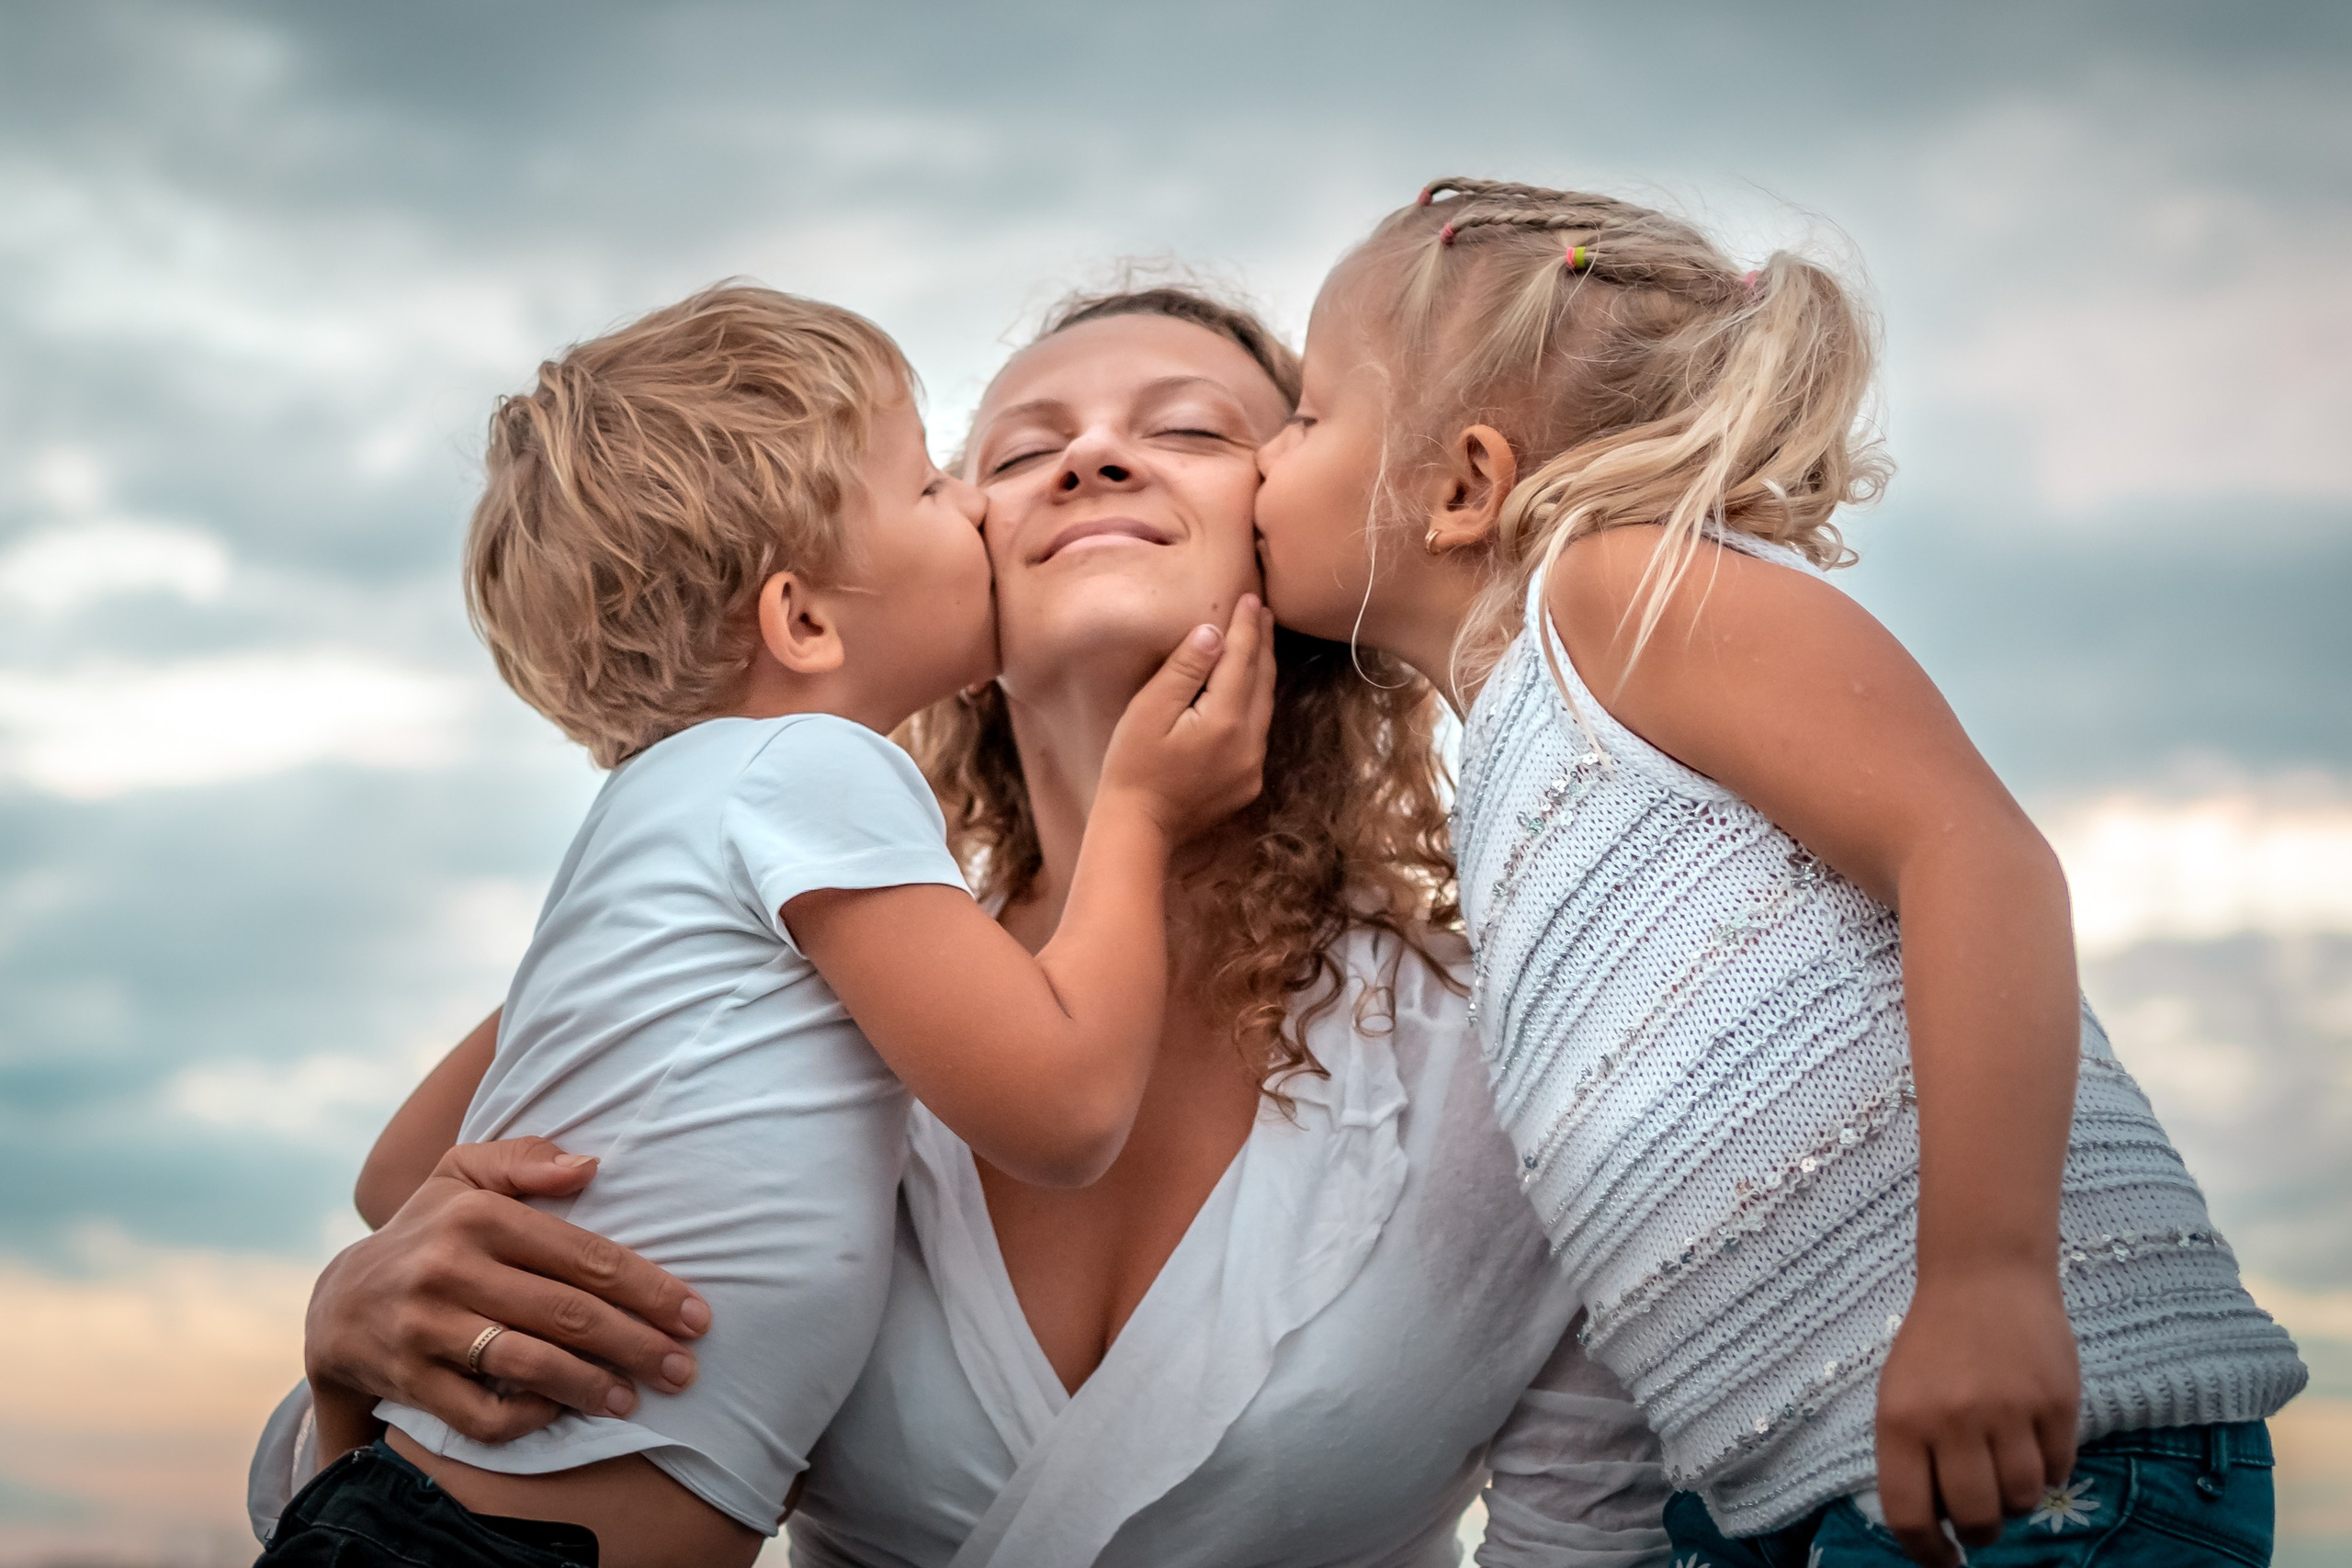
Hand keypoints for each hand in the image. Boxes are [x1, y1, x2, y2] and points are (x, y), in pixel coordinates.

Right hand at [304, 1137, 710, 1450]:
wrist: (336, 1306)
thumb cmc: (428, 1232)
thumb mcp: (462, 1174)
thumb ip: (525, 1161)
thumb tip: (590, 1166)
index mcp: (478, 1215)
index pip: (583, 1255)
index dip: (648, 1288)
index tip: (696, 1315)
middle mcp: (450, 1268)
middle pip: (566, 1314)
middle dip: (636, 1344)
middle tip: (684, 1369)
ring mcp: (426, 1327)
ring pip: (528, 1364)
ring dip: (592, 1386)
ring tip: (635, 1400)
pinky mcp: (408, 1379)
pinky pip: (481, 1413)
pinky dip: (529, 1417)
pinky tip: (563, 1411)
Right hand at [1099, 595, 1275, 842]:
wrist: (1139, 828)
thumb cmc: (1132, 766)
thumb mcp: (1149, 710)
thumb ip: (1184, 669)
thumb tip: (1213, 632)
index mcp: (1225, 719)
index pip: (1242, 658)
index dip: (1247, 626)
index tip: (1252, 598)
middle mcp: (1250, 742)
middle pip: (1262, 680)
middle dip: (1262, 643)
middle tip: (1263, 612)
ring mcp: (1253, 766)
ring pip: (1265, 707)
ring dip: (1262, 673)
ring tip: (1259, 644)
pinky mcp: (1248, 783)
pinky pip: (1258, 733)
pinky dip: (1255, 705)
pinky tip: (1246, 694)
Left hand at [1874, 1263, 2079, 1565]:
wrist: (1985, 1275)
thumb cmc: (1935, 1343)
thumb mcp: (1900, 1394)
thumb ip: (1913, 1455)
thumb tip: (1934, 1525)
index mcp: (1901, 1419)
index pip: (1909, 1513)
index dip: (1927, 1551)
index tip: (1944, 1562)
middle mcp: (1953, 1419)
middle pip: (1975, 1516)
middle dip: (1980, 1531)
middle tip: (1982, 1522)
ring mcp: (2008, 1411)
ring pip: (2022, 1500)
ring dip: (2016, 1502)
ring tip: (2006, 1474)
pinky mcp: (2056, 1402)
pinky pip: (2059, 1470)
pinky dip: (2048, 1471)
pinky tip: (2033, 1443)